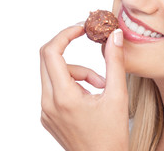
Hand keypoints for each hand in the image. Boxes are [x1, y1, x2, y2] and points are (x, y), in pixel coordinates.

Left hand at [39, 23, 128, 150]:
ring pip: (54, 74)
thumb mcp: (118, 96)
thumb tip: (114, 37)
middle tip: (85, 40)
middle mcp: (48, 103)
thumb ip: (115, 62)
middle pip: (48, 59)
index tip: (80, 28)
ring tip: (100, 85)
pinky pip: (55, 87)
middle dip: (69, 48)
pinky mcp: (48, 115)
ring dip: (77, 71)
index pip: (51, 52)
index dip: (65, 34)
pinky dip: (72, 84)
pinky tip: (89, 96)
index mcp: (63, 97)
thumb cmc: (111, 136)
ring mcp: (45, 110)